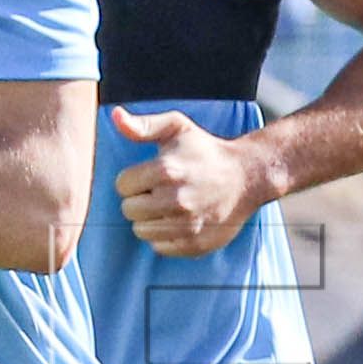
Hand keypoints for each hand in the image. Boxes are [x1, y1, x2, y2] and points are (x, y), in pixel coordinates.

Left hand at [110, 105, 278, 258]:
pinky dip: (165, 237)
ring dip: (150, 220)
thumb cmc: (205, 150)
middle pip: (129, 210)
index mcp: (167, 170)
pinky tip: (180, 221)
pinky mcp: (195, 244)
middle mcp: (176, 200)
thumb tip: (115, 116)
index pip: (122, 185)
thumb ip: (143, 125)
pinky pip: (159, 247)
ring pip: (141, 231)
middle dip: (140, 200)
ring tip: (169, 206)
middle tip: (160, 191)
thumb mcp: (177, 127)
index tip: (151, 175)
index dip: (134, 179)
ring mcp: (187, 225)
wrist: (247, 177)